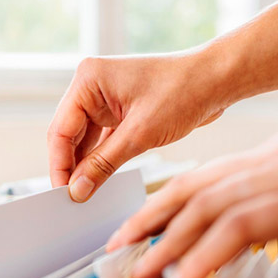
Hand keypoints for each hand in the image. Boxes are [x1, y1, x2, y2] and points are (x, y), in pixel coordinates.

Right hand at [47, 53, 229, 201]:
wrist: (217, 80)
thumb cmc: (184, 91)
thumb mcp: (140, 134)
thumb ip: (103, 164)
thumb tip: (78, 189)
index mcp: (89, 79)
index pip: (60, 129)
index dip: (60, 164)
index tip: (63, 192)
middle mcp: (92, 86)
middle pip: (69, 135)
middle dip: (71, 166)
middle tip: (73, 198)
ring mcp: (106, 98)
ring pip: (85, 139)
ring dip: (87, 165)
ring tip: (86, 193)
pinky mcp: (120, 110)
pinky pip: (102, 139)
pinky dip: (101, 158)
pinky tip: (100, 179)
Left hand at [106, 102, 277, 277]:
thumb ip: (272, 191)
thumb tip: (247, 217)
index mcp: (260, 160)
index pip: (197, 180)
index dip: (160, 202)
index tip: (136, 224)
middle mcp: (259, 166)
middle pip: (188, 191)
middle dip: (147, 220)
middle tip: (119, 247)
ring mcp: (275, 181)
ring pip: (202, 212)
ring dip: (165, 245)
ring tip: (139, 272)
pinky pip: (235, 231)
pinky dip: (201, 258)